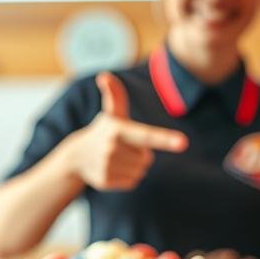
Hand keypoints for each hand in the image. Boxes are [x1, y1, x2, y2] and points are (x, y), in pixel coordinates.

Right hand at [61, 72, 187, 190]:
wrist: (76, 156)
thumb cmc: (103, 132)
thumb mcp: (111, 113)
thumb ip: (115, 94)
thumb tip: (104, 76)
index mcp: (118, 130)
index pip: (147, 135)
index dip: (165, 139)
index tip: (183, 142)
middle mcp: (112, 149)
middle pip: (147, 158)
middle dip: (140, 154)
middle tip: (123, 147)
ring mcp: (108, 166)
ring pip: (140, 171)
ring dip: (135, 166)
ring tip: (117, 158)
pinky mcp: (106, 181)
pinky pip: (132, 182)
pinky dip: (127, 177)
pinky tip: (113, 168)